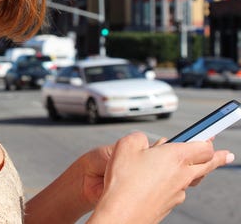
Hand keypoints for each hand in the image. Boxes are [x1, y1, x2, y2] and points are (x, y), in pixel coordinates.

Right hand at [85, 132, 232, 222]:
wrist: (121, 213)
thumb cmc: (125, 181)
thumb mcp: (127, 145)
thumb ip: (140, 137)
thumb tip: (143, 140)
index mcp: (176, 157)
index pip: (204, 147)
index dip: (207, 138)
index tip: (212, 133)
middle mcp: (182, 175)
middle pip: (208, 165)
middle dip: (218, 157)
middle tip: (226, 155)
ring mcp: (178, 192)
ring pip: (194, 178)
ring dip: (196, 169)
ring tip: (198, 165)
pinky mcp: (170, 204)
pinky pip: (179, 189)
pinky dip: (177, 182)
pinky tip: (163, 180)